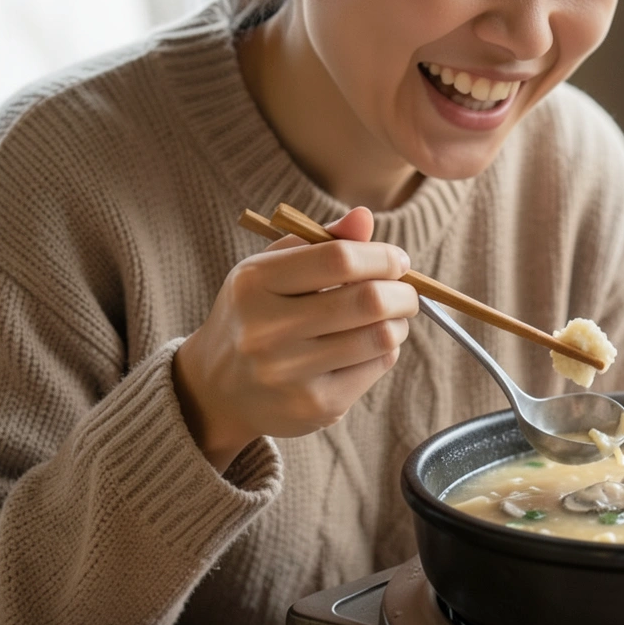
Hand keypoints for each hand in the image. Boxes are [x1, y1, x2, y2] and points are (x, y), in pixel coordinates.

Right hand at [174, 208, 416, 471]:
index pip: (339, 259)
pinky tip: (369, 346)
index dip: (382, 256)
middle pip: (368, 301)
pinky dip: (385, 351)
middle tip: (406, 291)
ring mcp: (290, 374)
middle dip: (403, 292)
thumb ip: (320, 242)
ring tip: (390, 317)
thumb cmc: (255, 315)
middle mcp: (267, 331)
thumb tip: (364, 217)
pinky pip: (377, 368)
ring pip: (381, 337)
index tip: (397, 259)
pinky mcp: (316, 406)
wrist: (217, 389)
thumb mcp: (271, 270)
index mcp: (255, 284)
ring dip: (398, 323)